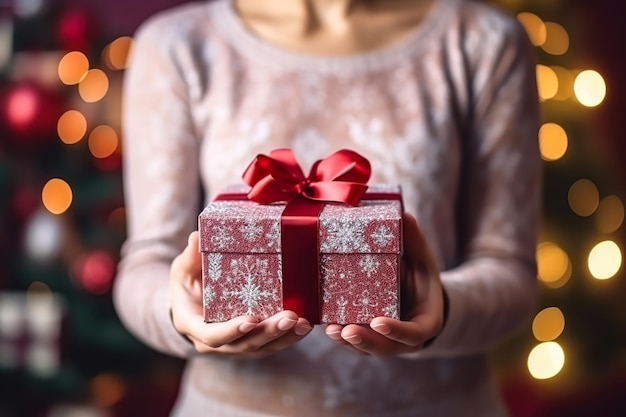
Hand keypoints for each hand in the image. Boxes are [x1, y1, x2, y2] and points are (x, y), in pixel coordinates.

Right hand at [170, 231, 312, 357]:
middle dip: (268, 333)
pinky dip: (288, 338)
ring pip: (261, 347)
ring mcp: (233, 346)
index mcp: (193, 325)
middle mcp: (214, 343)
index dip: (231, 331)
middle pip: (244, 344)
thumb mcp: (183, 270)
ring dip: (284, 337)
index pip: (213, 335)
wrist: (190, 305)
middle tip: (290, 318)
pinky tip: (304, 327)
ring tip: (304, 324)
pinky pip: (270, 345)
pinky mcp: (250, 344)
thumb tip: (196, 237)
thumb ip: (190, 257)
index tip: (251, 321)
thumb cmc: (187, 285)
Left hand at [324, 212, 444, 355]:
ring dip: (349, 342)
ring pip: (368, 348)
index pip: (415, 334)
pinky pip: (357, 342)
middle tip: (347, 331)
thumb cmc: (421, 276)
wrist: (415, 293)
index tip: (379, 322)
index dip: (397, 331)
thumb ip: (415, 243)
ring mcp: (387, 340)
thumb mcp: (422, 259)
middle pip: (387, 348)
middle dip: (366, 341)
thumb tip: (406, 217)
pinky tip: (326, 327)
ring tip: (330, 330)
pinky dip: (342, 337)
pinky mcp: (370, 337)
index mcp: (425, 321)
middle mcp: (405, 338)